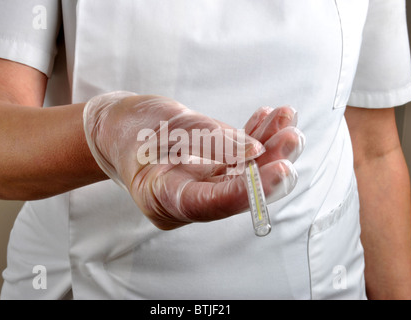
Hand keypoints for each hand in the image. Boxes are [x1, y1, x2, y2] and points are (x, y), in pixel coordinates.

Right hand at [83, 92, 303, 229]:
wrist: (118, 128)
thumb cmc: (130, 128)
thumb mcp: (167, 129)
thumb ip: (211, 141)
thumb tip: (256, 151)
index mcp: (163, 198)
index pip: (211, 202)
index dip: (249, 189)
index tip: (280, 170)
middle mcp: (186, 200)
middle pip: (235, 191)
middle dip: (269, 166)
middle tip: (292, 139)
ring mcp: (200, 186)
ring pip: (242, 174)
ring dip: (269, 148)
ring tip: (286, 120)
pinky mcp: (209, 171)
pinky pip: (237, 160)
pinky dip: (254, 138)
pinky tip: (269, 118)